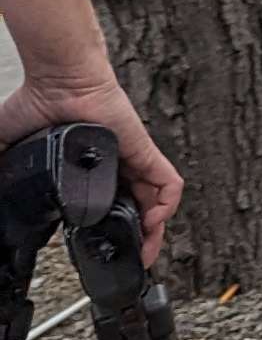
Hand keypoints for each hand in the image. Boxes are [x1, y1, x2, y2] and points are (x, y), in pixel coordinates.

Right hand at [0, 70, 181, 264]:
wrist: (56, 79)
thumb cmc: (37, 104)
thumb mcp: (8, 147)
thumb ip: (1, 171)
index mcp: (88, 170)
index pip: (106, 206)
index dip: (107, 229)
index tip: (98, 250)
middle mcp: (113, 167)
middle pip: (137, 210)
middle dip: (138, 239)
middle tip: (130, 259)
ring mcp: (130, 160)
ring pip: (156, 202)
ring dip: (155, 231)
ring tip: (144, 252)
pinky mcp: (143, 150)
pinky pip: (167, 182)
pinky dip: (166, 205)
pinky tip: (153, 221)